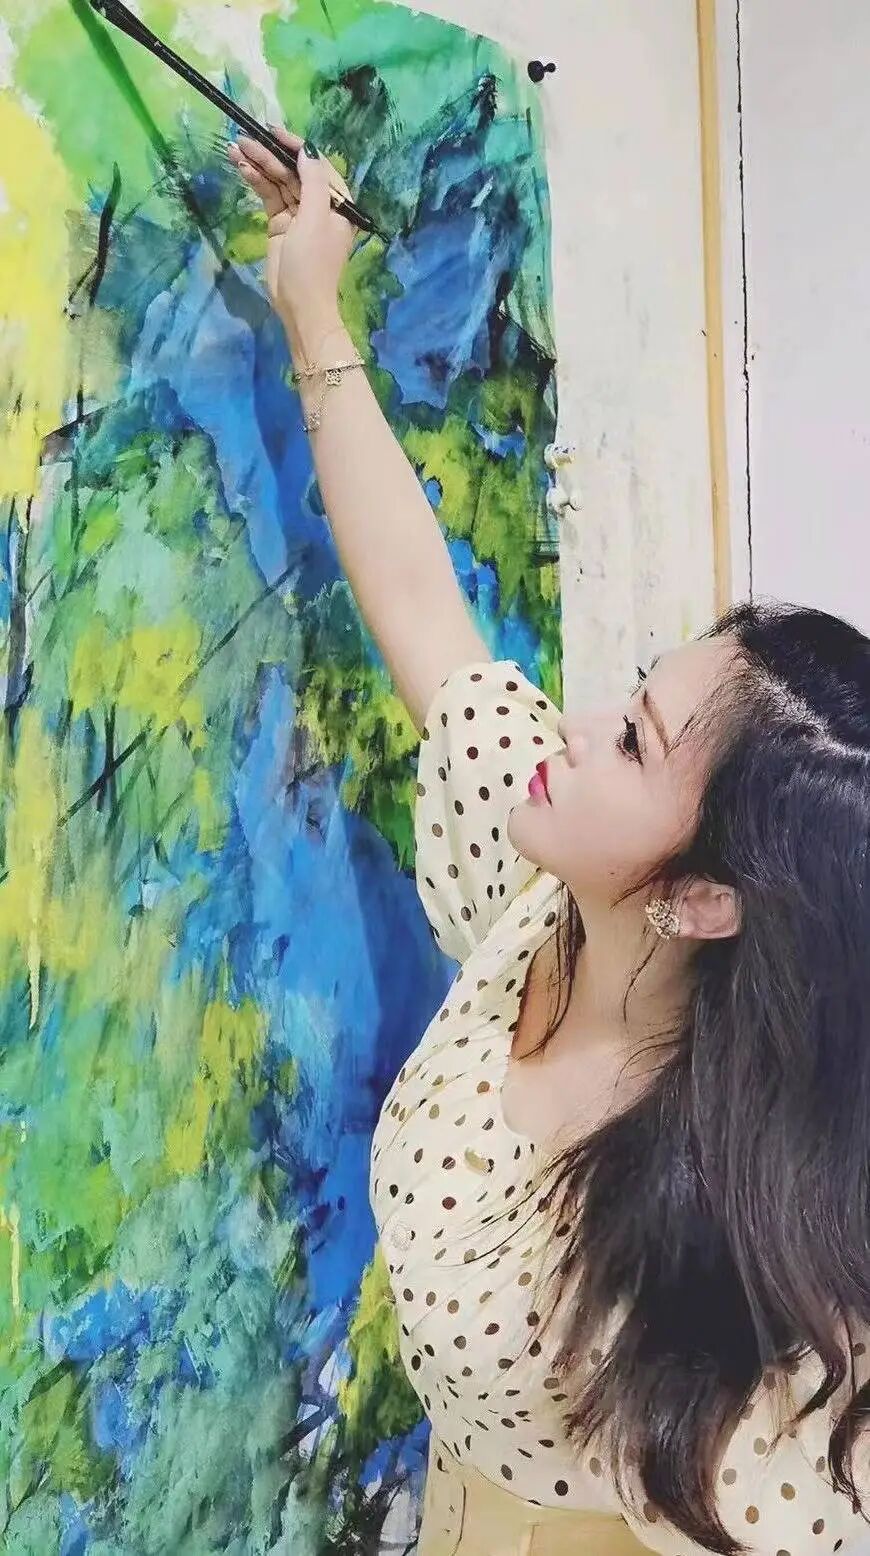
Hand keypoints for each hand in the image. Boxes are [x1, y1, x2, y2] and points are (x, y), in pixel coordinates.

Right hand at [226, 127, 355, 348]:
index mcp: (337, 202)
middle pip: (293, 170)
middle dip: (270, 154)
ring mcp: (298, 214)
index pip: (315, 164)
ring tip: (236, 148)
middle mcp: (319, 204)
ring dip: (258, 164)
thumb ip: (313, 182)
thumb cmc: (313, 263)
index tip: (273, 131)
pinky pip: (268, 196)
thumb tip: (307, 150)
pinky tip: (241, 167)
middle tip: (245, 137)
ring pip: (278, 181)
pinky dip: (255, 182)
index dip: (295, 146)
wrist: (300, 305)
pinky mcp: (280, 224)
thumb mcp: (316, 219)